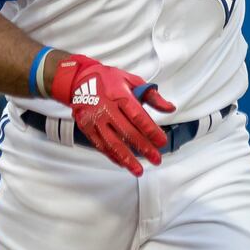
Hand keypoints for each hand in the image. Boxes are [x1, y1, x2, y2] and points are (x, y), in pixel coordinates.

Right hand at [49, 55, 175, 175]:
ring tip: (139, 170)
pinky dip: (112, 156)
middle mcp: (106, 108)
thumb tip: (170, 108)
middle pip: (127, 132)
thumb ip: (152, 95)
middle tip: (156, 159)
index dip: (151, 131)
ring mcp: (95, 119)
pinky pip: (100, 145)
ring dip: (127, 158)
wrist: (79, 79)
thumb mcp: (132, 80)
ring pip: (112, 143)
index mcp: (119, 95)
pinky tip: (123, 163)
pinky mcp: (86, 127)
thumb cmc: (108, 79)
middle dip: (144, 148)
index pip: (138, 116)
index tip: (162, 142)